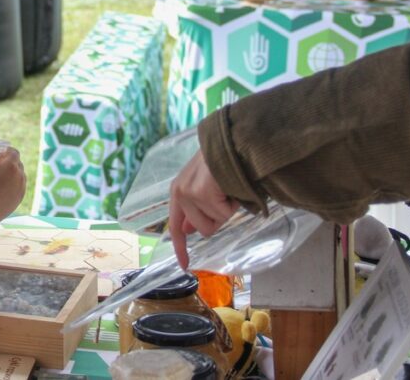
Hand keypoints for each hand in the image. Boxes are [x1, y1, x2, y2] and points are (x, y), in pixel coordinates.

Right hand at [0, 146, 25, 220]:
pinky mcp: (20, 197)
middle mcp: (20, 175)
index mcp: (11, 166)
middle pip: (17, 163)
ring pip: (19, 174)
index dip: (5, 151)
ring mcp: (22, 187)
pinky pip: (19, 186)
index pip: (13, 152)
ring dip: (11, 172)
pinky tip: (1, 187)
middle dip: (8, 161)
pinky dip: (13, 183)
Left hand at [168, 150, 239, 269]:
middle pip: (204, 229)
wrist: (234, 144)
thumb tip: (188, 231)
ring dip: (226, 210)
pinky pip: (223, 214)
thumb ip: (196, 210)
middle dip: (219, 218)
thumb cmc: (224, 166)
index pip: (176, 227)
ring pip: (214, 223)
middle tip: (226, 197)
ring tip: (228, 189)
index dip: (180, 247)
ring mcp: (189, 193)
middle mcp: (180, 193)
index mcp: (179, 192)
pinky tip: (231, 187)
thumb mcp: (205, 189)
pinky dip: (233, 204)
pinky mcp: (201, 193)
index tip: (184, 266)